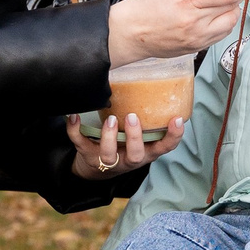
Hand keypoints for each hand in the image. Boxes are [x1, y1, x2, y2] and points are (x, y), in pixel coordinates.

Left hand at [70, 112, 187, 179]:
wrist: (96, 166)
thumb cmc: (124, 145)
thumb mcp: (141, 137)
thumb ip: (149, 120)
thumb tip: (158, 82)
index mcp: (145, 152)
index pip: (164, 148)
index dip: (173, 136)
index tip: (176, 119)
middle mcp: (128, 159)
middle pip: (135, 156)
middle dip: (134, 138)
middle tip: (132, 117)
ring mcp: (107, 160)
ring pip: (109, 155)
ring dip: (109, 137)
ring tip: (111, 119)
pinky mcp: (87, 155)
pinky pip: (79, 144)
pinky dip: (74, 130)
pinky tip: (73, 116)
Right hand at [108, 0, 248, 64]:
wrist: (131, 32)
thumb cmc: (147, 5)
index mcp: (189, 0)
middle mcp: (195, 21)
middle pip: (233, 9)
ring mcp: (197, 38)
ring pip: (230, 24)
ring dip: (229, 13)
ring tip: (214, 6)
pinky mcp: (197, 48)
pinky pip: (221, 36)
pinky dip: (221, 26)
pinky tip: (209, 19)